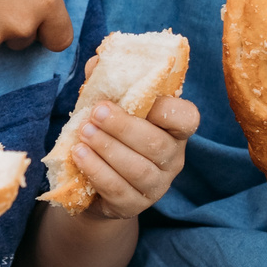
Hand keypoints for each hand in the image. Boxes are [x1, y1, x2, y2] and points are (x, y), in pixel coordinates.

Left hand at [59, 95, 199, 218]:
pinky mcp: (134, 206)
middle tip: (97, 113)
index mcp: (174, 129)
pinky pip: (119, 190)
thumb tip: (96, 61)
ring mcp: (156, 186)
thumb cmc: (107, 135)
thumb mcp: (108, 107)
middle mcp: (172, 159)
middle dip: (124, 127)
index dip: (166, 108)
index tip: (138, 97)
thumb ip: (105, 82)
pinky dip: (97, 171)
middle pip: (157, 144)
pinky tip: (80, 155)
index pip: (187, 118)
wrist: (91, 185)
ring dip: (108, 148)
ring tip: (83, 133)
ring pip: (138, 169)